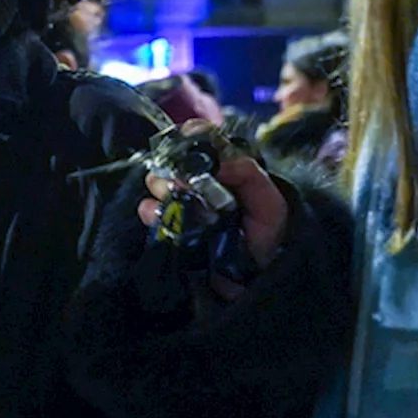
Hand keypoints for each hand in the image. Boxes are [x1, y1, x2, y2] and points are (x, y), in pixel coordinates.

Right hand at [137, 119, 287, 298]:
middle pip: (173, 159)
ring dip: (162, 187)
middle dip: (174, 166)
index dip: (192, 136)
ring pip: (157, 182)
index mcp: (224, 172)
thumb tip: (219, 161)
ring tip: (176, 200)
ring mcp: (181, 204)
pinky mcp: (167, 226)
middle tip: (185, 181)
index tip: (186, 136)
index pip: (202, 141)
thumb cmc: (266, 239)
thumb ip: (250, 177)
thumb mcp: (269, 204)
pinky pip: (148, 211)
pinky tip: (160, 215)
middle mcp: (199, 184)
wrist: (252, 281)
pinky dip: (150, 210)